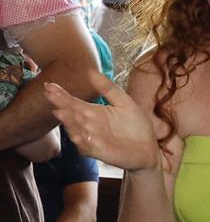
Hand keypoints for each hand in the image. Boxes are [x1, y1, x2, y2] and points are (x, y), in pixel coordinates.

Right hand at [45, 69, 162, 171]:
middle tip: (49, 93)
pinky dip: (82, 142)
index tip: (49, 85)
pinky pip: (87, 147)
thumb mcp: (123, 102)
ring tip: (60, 112)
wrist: (148, 148)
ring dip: (68, 122)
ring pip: (76, 129)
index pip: (73, 102)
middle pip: (71, 113)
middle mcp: (88, 125)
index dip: (61, 94)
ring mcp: (91, 138)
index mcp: (93, 112)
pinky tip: (77, 136)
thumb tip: (90, 70)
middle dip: (60, 104)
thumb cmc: (135, 125)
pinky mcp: (98, 151)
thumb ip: (107, 88)